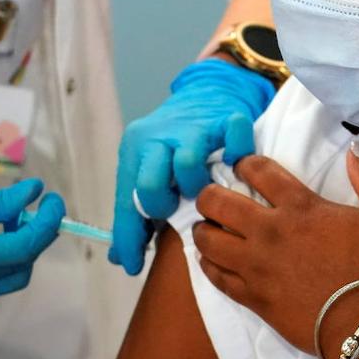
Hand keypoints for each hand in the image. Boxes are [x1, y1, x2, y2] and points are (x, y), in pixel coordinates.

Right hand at [0, 174, 63, 302]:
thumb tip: (36, 195)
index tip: (53, 199)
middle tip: (36, 206)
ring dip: (20, 247)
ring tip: (12, 214)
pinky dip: (1, 254)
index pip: (21, 248)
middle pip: (20, 267)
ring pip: (8, 276)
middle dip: (36, 237)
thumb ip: (0, 202)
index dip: (46, 223)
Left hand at [109, 58, 274, 274]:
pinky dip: (238, 156)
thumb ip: (134, 214)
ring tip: (204, 190)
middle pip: (150, 183)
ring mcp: (194, 128)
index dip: (129, 238)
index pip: (126, 201)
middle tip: (176, 208)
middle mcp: (160, 137)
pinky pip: (233, 140)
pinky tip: (235, 166)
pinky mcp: (226, 120)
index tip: (133, 265)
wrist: (207, 93)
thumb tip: (120, 258)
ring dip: (198, 186)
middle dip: (163, 205)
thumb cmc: (175, 144)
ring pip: (187, 166)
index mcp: (136, 149)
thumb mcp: (147, 169)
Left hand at [191, 145, 358, 358]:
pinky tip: (207, 260)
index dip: (244, 163)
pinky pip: (217, 277)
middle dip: (208, 194)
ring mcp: (257, 267)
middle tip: (210, 195)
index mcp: (300, 207)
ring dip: (203, 229)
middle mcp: (270, 232)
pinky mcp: (254, 299)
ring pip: (209, 241)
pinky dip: (207, 265)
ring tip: (206, 227)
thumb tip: (356, 149)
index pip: (258, 172)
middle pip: (219, 203)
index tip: (240, 164)